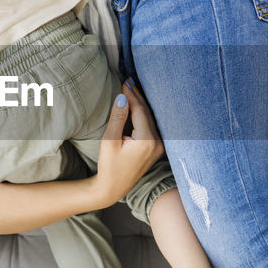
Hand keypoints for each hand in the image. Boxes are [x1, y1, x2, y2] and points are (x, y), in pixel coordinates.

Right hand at [91, 80, 164, 206]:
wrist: (113, 188)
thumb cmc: (109, 166)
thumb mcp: (110, 140)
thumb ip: (117, 117)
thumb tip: (122, 97)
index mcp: (147, 141)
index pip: (140, 110)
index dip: (132, 95)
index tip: (124, 82)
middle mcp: (157, 143)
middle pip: (147, 113)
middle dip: (137, 96)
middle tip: (128, 80)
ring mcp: (158, 146)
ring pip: (149, 118)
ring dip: (140, 104)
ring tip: (131, 89)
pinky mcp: (155, 148)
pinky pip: (150, 126)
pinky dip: (142, 114)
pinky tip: (136, 106)